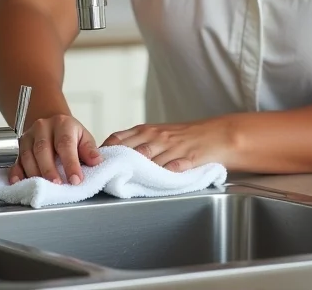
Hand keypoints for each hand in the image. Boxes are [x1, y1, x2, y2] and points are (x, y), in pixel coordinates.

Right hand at [10, 114, 100, 185]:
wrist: (52, 124)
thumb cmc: (70, 135)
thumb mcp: (84, 138)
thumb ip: (89, 150)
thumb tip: (96, 161)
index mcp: (63, 124)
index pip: (66, 143)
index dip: (71, 163)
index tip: (76, 179)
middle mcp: (43, 127)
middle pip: (43, 149)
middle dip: (49, 170)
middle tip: (57, 185)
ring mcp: (29, 136)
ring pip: (27, 155)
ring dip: (34, 173)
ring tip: (43, 187)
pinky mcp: (18, 146)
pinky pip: (15, 160)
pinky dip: (16, 172)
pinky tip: (18, 182)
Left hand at [101, 117, 239, 171]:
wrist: (218, 134)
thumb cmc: (188, 136)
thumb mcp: (161, 133)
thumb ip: (140, 142)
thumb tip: (114, 154)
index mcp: (148, 130)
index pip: (119, 138)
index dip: (106, 151)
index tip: (94, 164)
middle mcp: (158, 137)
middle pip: (131, 150)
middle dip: (116, 163)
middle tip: (102, 177)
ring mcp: (173, 147)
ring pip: (149, 158)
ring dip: (134, 170)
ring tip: (120, 182)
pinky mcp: (188, 158)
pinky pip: (173, 167)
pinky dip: (162, 174)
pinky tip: (154, 182)